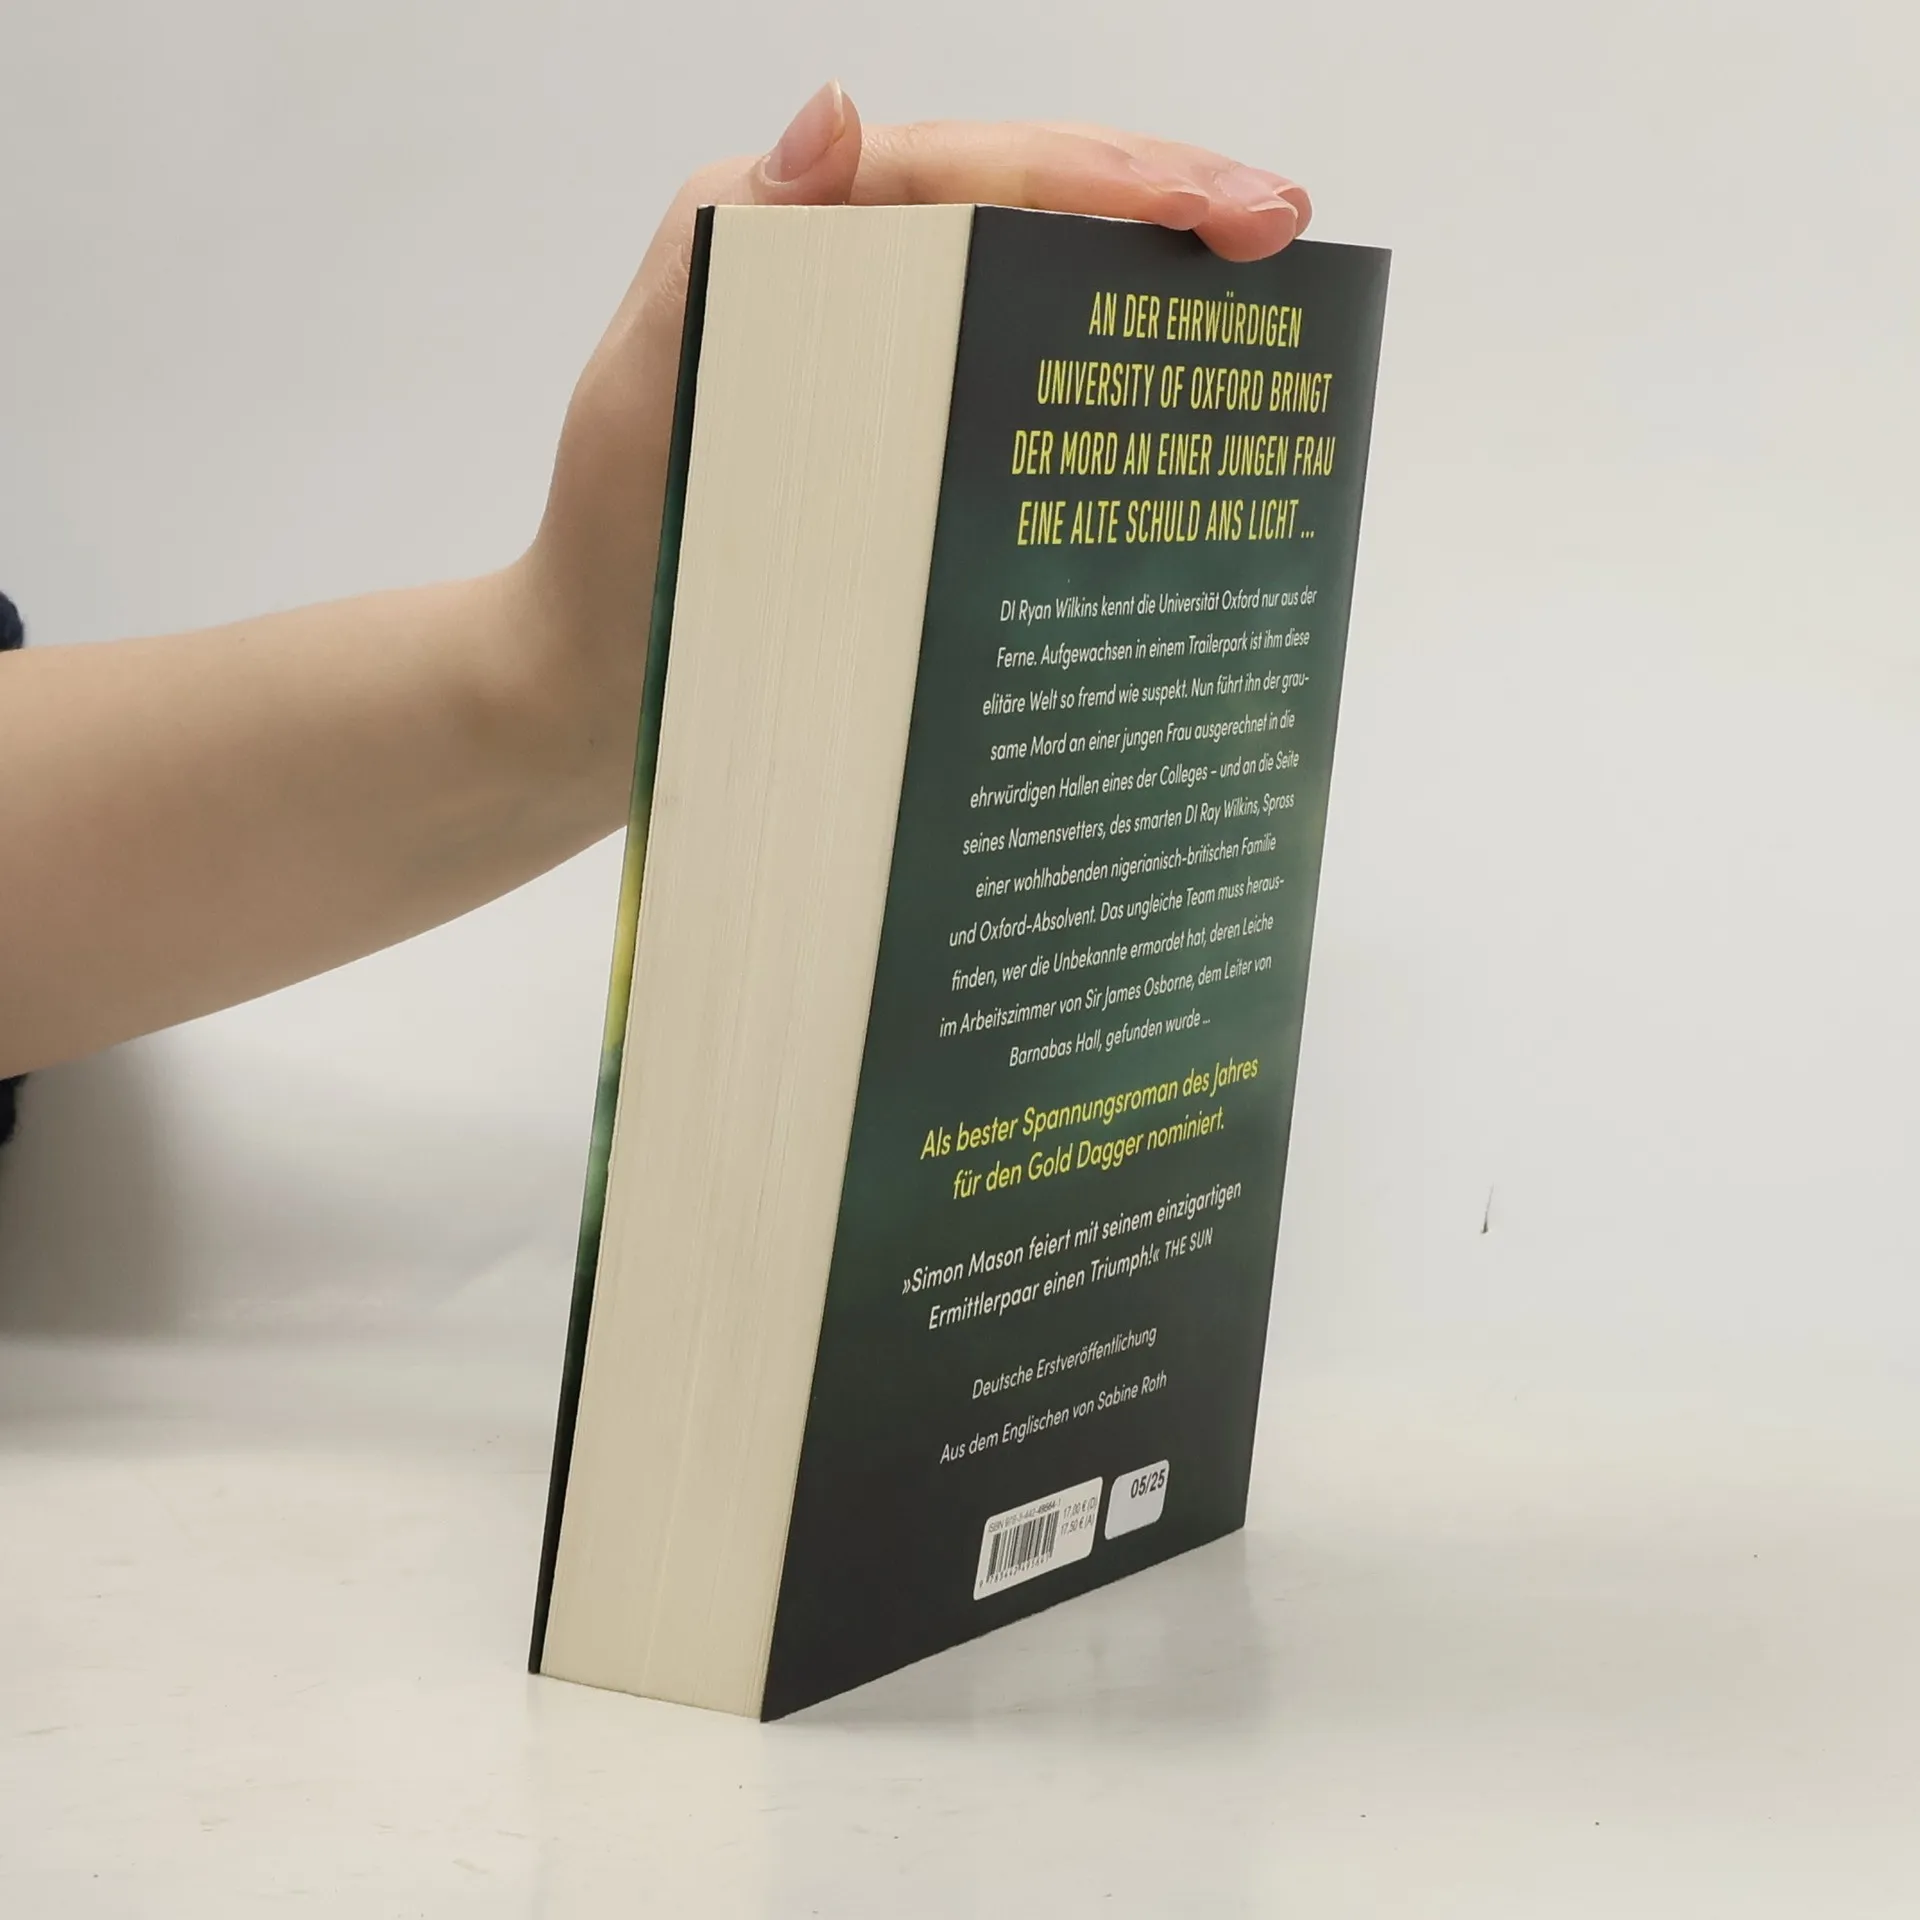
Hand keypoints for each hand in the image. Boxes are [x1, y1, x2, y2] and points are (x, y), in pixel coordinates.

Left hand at [521, 85, 1313, 823]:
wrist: (592, 691)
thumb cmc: (608, 544)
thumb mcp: (647, 386)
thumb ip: (722, 250)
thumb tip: (834, 111)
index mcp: (790, 237)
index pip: (974, 174)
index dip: (1111, 177)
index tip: (1237, 207)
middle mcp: (848, 285)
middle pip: (1025, 214)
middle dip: (1164, 206)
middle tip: (1288, 229)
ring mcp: (885, 372)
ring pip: (1034, 296)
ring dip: (1147, 289)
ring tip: (1263, 300)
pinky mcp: (904, 456)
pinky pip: (1012, 399)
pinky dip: (1095, 391)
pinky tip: (1172, 407)